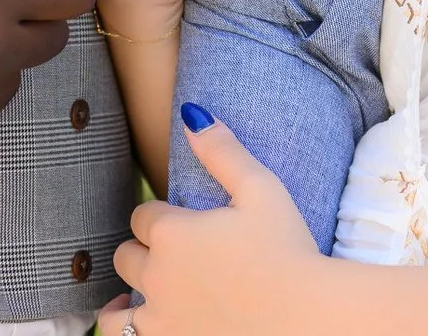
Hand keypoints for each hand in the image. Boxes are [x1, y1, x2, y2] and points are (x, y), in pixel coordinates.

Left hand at [112, 103, 327, 333]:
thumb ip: (222, 151)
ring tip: (151, 288)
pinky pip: (121, 335)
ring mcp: (159, 317)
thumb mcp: (261, 189)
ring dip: (133, 290)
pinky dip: (125, 326)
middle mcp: (156, 274)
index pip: (144, 216)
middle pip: (127, 254)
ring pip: (119, 300)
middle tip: (176, 253)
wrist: (308, 319)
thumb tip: (191, 114)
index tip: (185, 223)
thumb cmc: (289, 251)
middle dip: (146, 249)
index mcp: (172, 232)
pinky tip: (139, 320)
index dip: (162, 217)